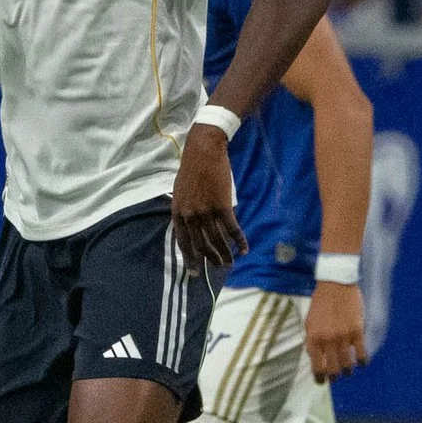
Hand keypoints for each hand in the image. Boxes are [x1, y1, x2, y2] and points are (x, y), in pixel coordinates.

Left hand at [170, 125, 244, 271]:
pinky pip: (232, 229)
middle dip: (209, 259)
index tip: (194, 271)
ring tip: (229, 263)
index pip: (183, 241)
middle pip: (200, 244)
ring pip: (217, 240)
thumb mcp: (181, 191)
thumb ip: (185, 210)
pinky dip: (239, 240)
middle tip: (216, 269)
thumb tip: (192, 225)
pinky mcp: (222, 206)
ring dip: (225, 254)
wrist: (204, 151)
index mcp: (178, 212)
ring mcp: (206, 211)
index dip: (190, 257)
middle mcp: (190, 215)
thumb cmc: (192, 168)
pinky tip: (244, 249)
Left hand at [304, 281, 367, 382]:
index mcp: (313, 338)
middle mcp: (327, 340)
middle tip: (336, 377)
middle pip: (333, 369)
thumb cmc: (321, 302)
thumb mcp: (310, 321)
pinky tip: (362, 363)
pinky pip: (361, 353)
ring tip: (348, 371)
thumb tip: (315, 357)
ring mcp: (343, 336)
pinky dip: (362, 361)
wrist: (335, 283)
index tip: (322, 382)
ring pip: (347, 364)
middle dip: (334, 377)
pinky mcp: (357, 331)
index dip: (320, 378)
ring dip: (348, 370)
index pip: (316, 366)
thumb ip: (312, 340)